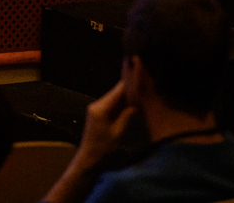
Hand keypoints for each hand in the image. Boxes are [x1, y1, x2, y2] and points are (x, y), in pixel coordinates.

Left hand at [43, 83, 135, 202]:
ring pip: (114, 99)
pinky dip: (121, 104)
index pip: (117, 92)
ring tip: (140, 91)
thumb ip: (126, 116)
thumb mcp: (118, 133)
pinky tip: (132, 103)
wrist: (89, 158)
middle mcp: (96, 105)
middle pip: (115, 94)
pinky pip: (112, 105)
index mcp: (100, 108)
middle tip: (143, 83)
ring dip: (126, 97)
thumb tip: (135, 102)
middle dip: (129, 89)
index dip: (128, 83)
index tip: (139, 75)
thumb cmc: (103, 148)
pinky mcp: (98, 114)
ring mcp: (96, 109)